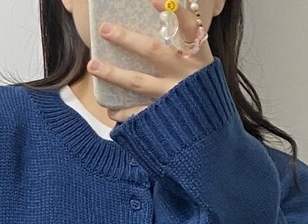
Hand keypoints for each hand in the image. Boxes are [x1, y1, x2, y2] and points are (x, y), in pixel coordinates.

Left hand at [86, 0, 214, 122]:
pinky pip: (139, 113)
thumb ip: (186, 41)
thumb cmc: (202, 88)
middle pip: (153, 51)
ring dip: (114, 74)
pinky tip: (109, 109)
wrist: (214, 128)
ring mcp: (174, 96)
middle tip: (104, 29)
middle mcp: (186, 74)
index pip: (187, 27)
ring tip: (93, 65)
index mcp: (198, 56)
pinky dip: (123, 112)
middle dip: (126, 39)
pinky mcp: (165, 116)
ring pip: (139, 82)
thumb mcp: (200, 62)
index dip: (173, 11)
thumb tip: (167, 11)